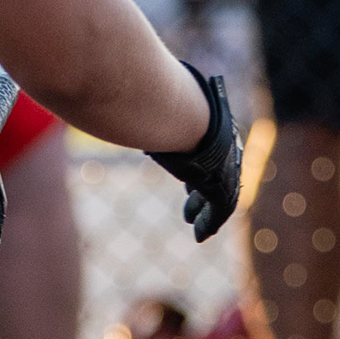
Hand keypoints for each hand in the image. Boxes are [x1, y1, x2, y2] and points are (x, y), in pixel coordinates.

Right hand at [149, 64, 242, 242]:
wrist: (183, 112)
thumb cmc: (160, 102)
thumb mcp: (152, 106)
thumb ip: (141, 112)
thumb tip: (113, 102)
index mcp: (212, 126)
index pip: (208, 152)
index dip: (197, 170)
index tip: (188, 181)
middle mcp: (224, 148)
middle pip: (217, 175)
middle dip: (202, 193)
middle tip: (191, 208)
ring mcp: (226, 167)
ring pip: (221, 195)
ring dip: (204, 211)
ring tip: (191, 220)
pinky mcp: (222, 185)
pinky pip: (220, 210)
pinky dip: (210, 223)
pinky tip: (201, 235)